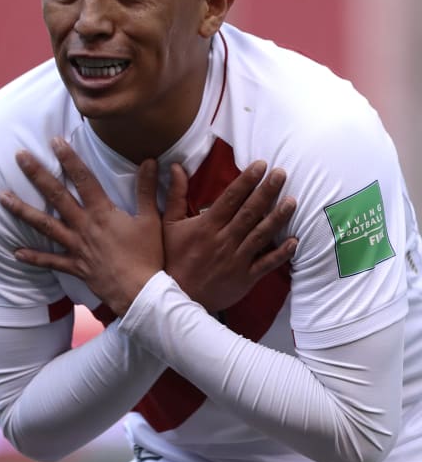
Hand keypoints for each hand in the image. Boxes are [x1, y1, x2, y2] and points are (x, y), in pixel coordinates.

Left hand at [0, 137, 162, 316]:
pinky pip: (50, 261)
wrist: (141, 293)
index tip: (55, 141)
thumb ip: (147, 189)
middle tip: (19, 156)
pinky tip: (15, 252)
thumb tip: (150, 161)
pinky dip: (33, 257)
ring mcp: (76, 246)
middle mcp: (84, 226)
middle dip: (37, 174)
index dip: (69, 158)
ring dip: (21, 210)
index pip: (83, 179)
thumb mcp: (150, 219)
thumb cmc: (147, 256)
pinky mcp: (74, 266)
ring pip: (44, 225)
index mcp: (102, 212)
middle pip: (56, 196)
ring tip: (1, 197)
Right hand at [162, 161, 296, 311]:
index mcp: (207, 226)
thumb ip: (176, 195)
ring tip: (292, 200)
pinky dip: (282, 253)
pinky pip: (267, 264)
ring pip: (262, 235)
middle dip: (267, 191)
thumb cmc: (171, 258)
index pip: (231, 198)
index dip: (246, 180)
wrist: (175, 296)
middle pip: (250, 212)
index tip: (260, 165)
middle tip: (281, 173)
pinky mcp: (245, 278)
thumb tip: (175, 167)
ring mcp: (237, 259)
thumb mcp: (168, 224)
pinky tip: (295, 241)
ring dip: (278, 217)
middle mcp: (224, 240)